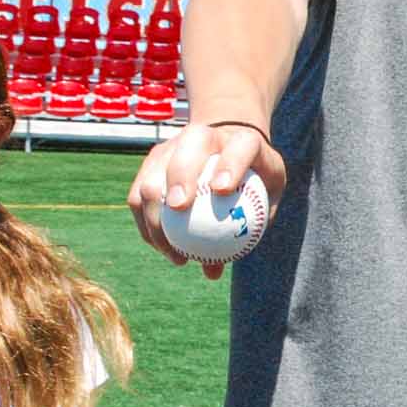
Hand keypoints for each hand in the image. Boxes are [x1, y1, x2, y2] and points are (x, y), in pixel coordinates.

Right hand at [127, 122, 287, 280]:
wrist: (228, 148)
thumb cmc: (254, 181)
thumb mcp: (266, 200)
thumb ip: (246, 230)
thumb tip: (213, 271)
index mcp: (243, 141)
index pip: (239, 148)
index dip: (230, 165)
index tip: (222, 191)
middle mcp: (205, 136)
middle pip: (188, 149)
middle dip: (179, 177)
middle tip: (180, 211)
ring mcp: (174, 145)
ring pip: (153, 173)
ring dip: (155, 210)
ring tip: (172, 251)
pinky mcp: (153, 160)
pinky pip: (139, 192)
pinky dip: (145, 220)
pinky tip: (159, 247)